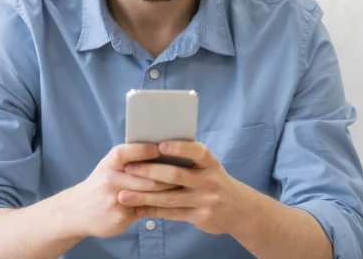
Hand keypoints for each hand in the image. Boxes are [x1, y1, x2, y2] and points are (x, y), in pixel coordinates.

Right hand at [62, 143, 180, 238]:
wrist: (76, 212)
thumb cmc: (100, 184)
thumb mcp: (107, 167)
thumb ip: (128, 160)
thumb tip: (160, 152)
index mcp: (108, 164)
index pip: (124, 153)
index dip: (142, 150)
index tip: (160, 148)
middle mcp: (109, 180)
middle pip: (145, 176)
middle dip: (167, 175)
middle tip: (185, 171)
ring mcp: (115, 200)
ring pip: (149, 194)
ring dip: (168, 191)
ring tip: (184, 186)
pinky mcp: (121, 217)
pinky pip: (146, 209)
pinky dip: (160, 206)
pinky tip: (173, 203)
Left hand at [119, 140, 253, 234]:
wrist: (239, 209)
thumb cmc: (214, 180)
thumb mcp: (208, 166)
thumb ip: (187, 159)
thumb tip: (153, 147)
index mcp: (210, 163)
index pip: (197, 152)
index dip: (179, 148)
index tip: (160, 145)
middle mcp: (209, 180)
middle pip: (176, 175)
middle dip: (149, 171)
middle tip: (128, 168)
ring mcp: (205, 200)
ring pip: (169, 197)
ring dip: (144, 196)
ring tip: (123, 194)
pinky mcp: (200, 217)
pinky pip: (172, 214)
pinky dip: (153, 211)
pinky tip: (137, 209)